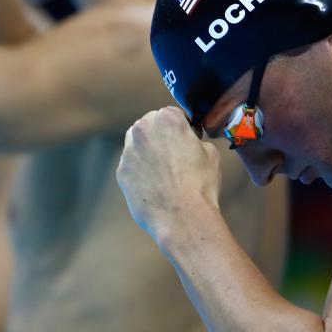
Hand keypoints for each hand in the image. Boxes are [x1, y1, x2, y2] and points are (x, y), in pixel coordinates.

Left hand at [117, 106, 221, 242]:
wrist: (182, 217)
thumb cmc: (200, 185)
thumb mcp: (210, 154)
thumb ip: (196, 139)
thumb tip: (191, 142)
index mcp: (167, 119)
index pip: (171, 114)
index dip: (181, 127)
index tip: (186, 140)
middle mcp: (143, 130)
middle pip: (149, 125)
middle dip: (160, 136)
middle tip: (174, 156)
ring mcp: (129, 151)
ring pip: (136, 143)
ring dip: (147, 151)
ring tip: (163, 171)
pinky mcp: (121, 171)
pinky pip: (131, 165)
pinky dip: (140, 171)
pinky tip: (154, 184)